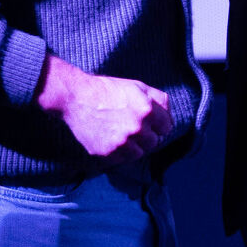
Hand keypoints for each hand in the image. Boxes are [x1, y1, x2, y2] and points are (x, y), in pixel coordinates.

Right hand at [36, 53, 172, 165]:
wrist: (76, 98)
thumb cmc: (107, 90)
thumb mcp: (137, 86)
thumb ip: (158, 99)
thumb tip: (169, 114)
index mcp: (147, 111)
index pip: (167, 127)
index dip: (159, 124)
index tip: (151, 123)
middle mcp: (137, 129)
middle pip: (154, 143)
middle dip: (147, 136)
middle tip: (134, 128)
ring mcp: (122, 144)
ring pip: (139, 154)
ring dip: (134, 146)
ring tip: (122, 133)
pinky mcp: (108, 154)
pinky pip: (122, 160)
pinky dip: (120, 152)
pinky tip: (111, 138)